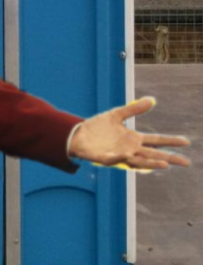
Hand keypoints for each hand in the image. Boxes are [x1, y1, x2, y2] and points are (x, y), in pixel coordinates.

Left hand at [69, 97, 189, 169]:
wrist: (78, 134)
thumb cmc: (99, 127)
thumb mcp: (117, 115)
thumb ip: (133, 109)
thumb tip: (152, 100)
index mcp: (133, 139)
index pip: (156, 141)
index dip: (170, 141)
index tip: (185, 141)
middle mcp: (130, 149)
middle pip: (153, 155)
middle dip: (169, 158)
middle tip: (186, 162)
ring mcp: (119, 155)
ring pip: (138, 161)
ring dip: (150, 163)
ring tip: (164, 164)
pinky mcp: (105, 158)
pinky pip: (114, 159)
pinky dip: (120, 158)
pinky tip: (128, 155)